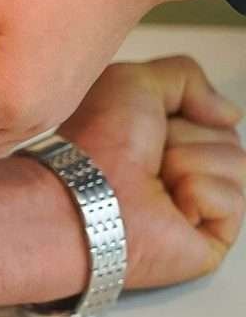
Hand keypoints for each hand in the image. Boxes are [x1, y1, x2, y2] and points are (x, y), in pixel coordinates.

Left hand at [60, 57, 243, 288]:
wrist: (86, 193)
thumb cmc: (96, 142)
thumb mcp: (134, 81)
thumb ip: (184, 76)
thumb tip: (228, 113)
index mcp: (157, 138)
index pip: (209, 115)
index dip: (184, 111)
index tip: (151, 122)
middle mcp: (175, 170)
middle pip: (227, 137)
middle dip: (187, 136)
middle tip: (149, 154)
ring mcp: (194, 206)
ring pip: (235, 164)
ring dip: (190, 163)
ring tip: (154, 180)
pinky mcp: (208, 240)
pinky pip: (234, 200)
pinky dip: (200, 194)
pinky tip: (168, 207)